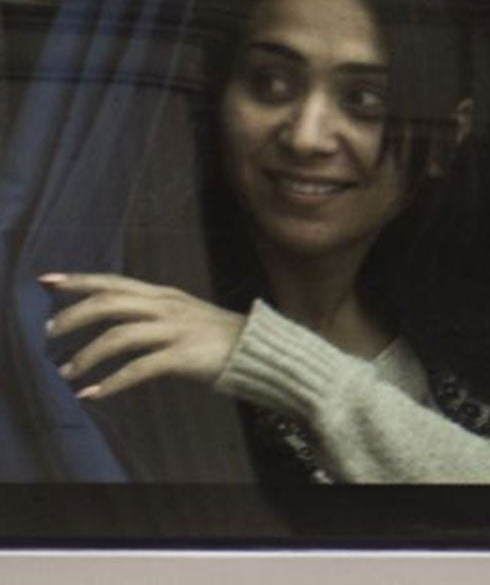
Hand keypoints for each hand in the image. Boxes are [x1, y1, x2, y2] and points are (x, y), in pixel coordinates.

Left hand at [41, 272, 245, 399]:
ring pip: (119, 336)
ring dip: (86, 356)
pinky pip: (139, 369)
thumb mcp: (180, 314)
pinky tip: (93, 394)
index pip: (114, 282)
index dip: (79, 280)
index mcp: (164, 294)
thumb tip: (108, 323)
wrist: (257, 349)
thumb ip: (148, 313)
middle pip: (110, 303)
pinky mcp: (182, 357)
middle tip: (48, 332)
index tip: (47, 280)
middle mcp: (167, 307)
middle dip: (73, 316)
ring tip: (66, 372)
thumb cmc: (214, 335)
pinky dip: (111, 383)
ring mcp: (175, 331)